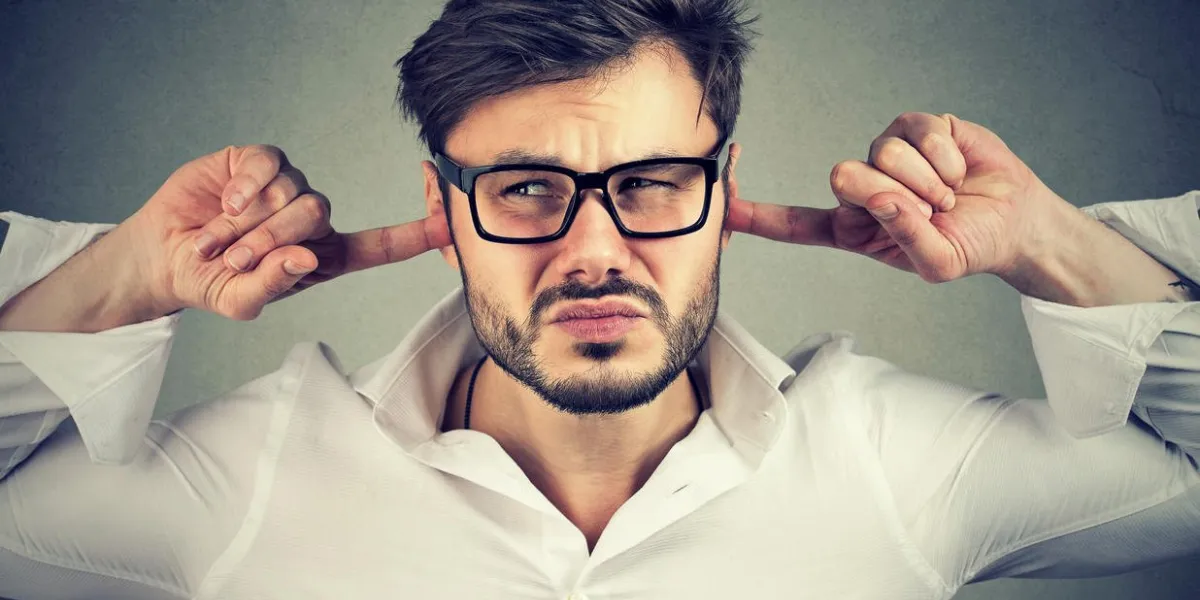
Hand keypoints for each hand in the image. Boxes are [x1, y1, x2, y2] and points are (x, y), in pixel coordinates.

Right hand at [109, 144, 450, 319]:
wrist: (163, 256)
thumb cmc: (211, 281)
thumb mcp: (239, 300)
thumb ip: (271, 284)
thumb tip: (305, 258)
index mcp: (323, 256)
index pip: (380, 244)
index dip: (416, 233)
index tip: (449, 222)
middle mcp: (312, 218)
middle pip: (318, 213)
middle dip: (270, 240)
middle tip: (235, 258)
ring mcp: (285, 186)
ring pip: (290, 191)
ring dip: (248, 222)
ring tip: (218, 241)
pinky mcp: (254, 162)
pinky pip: (266, 165)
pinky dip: (243, 187)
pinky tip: (223, 203)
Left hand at [725, 112, 1077, 282]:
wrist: (1015, 220)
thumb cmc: (968, 245)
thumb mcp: (938, 262)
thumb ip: (906, 237)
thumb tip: (880, 198)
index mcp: (854, 229)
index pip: (796, 224)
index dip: (759, 216)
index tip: (725, 210)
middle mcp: (862, 188)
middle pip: (845, 178)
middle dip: (894, 196)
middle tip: (930, 213)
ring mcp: (886, 155)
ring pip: (883, 153)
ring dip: (927, 182)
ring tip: (948, 196)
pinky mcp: (916, 128)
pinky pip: (917, 132)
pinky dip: (945, 157)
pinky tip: (959, 169)